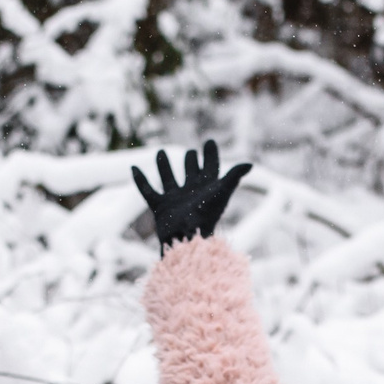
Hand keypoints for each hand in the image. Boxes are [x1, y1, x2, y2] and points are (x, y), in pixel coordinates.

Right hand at [133, 140, 251, 249]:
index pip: (210, 167)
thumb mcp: (221, 193)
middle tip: (191, 151)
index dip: (211, 154)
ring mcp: (174, 200)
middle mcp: (191, 193)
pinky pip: (147, 191)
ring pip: (168, 178)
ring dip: (164, 166)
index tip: (209, 142)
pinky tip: (133, 168)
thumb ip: (234, 177)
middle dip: (190, 161)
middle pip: (191, 173)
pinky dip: (140, 180)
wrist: (186, 241)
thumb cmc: (205, 218)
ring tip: (161, 151)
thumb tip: (249, 163)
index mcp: (206, 189)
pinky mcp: (159, 207)